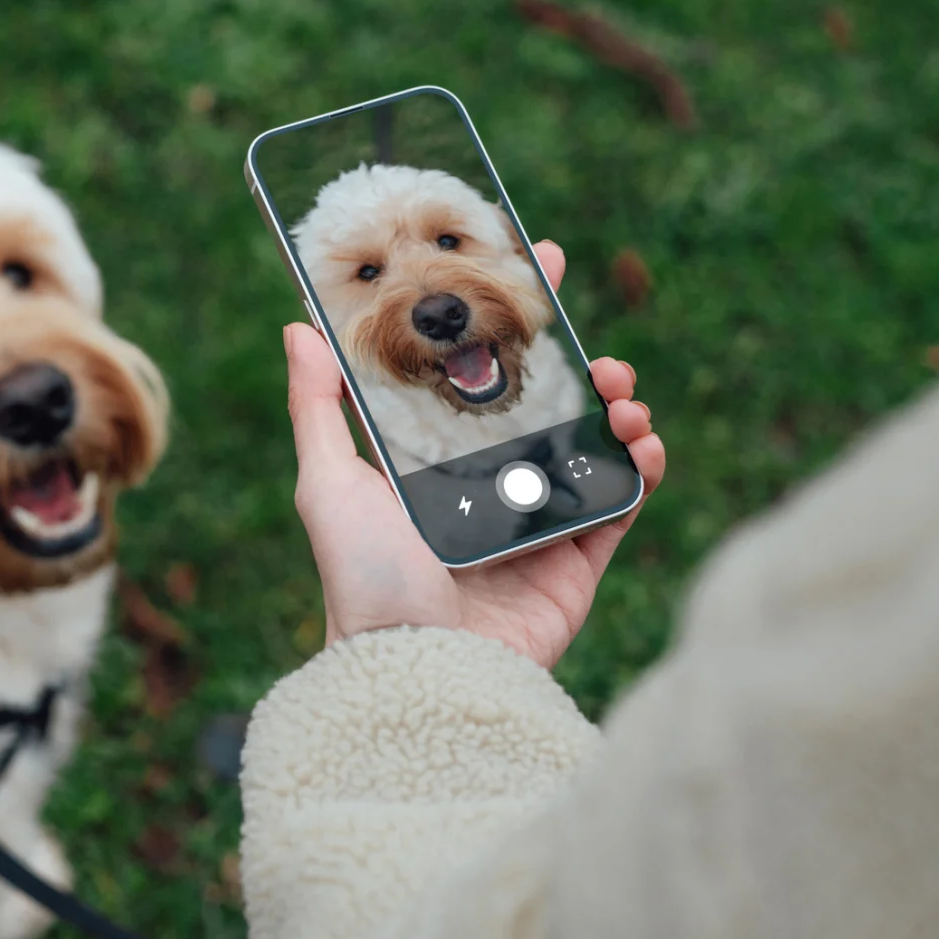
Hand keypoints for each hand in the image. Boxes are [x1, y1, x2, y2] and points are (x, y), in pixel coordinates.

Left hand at [284, 240, 666, 668]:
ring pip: (591, 446)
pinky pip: (620, 504)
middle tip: (594, 343)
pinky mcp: (574, 562)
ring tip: (620, 391)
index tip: (534, 267)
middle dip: (578, 364)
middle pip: (544, 404)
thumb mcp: (327, 483)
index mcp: (431, 460)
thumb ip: (318, 407)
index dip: (507, 325)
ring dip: (616, 409)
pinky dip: (640, 469)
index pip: (474, 377)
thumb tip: (299, 328)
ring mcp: (534, 522)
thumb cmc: (364, 578)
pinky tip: (640, 443)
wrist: (417, 671)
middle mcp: (485, 485)